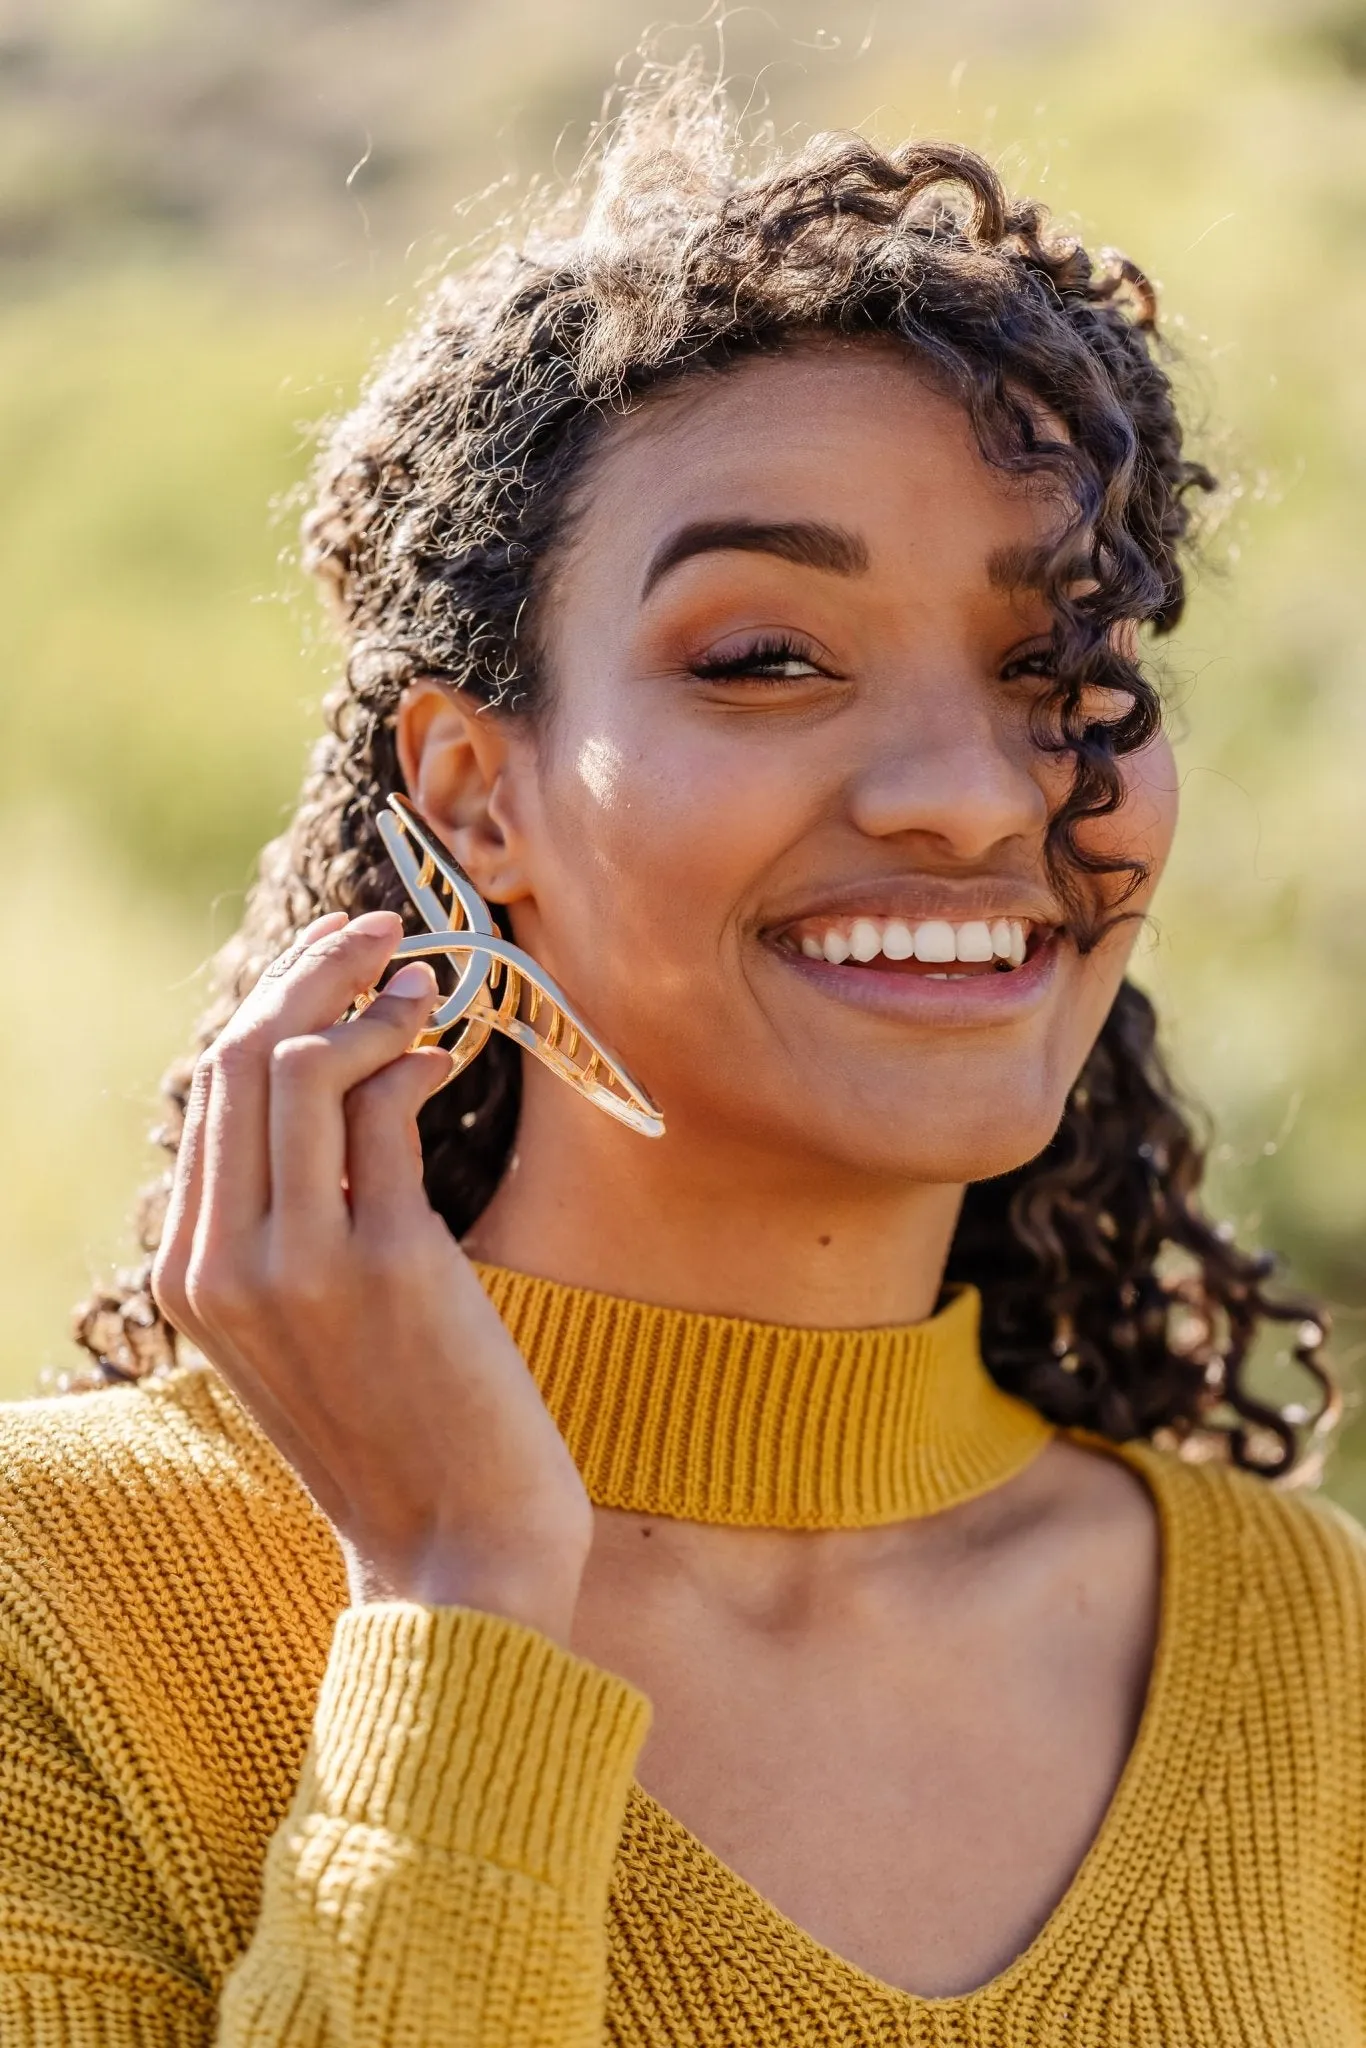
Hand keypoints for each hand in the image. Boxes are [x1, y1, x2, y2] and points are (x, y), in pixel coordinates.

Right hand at [151, 910, 592, 1641]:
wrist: (454, 1557)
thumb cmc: (398, 1434)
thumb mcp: (306, 1331)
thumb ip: (292, 1224)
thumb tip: (333, 1085)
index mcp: (192, 1278)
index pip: (212, 1096)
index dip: (272, 1005)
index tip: (333, 960)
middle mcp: (226, 1263)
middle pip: (243, 1057)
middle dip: (313, 971)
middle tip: (380, 933)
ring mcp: (300, 1261)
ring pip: (302, 1064)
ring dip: (369, 1000)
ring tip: (426, 984)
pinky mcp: (390, 1261)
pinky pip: (383, 1110)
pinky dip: (416, 1054)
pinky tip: (448, 1051)